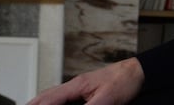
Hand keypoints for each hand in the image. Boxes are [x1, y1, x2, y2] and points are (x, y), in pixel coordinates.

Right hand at [27, 57, 143, 104]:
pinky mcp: (87, 91)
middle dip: (33, 104)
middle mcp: (75, 85)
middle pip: (46, 96)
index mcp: (76, 85)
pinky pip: (64, 96)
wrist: (140, 71)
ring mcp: (80, 88)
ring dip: (41, 102)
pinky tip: (54, 104)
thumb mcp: (106, 98)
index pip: (49, 100)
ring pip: (53, 95)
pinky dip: (54, 101)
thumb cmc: (126, 79)